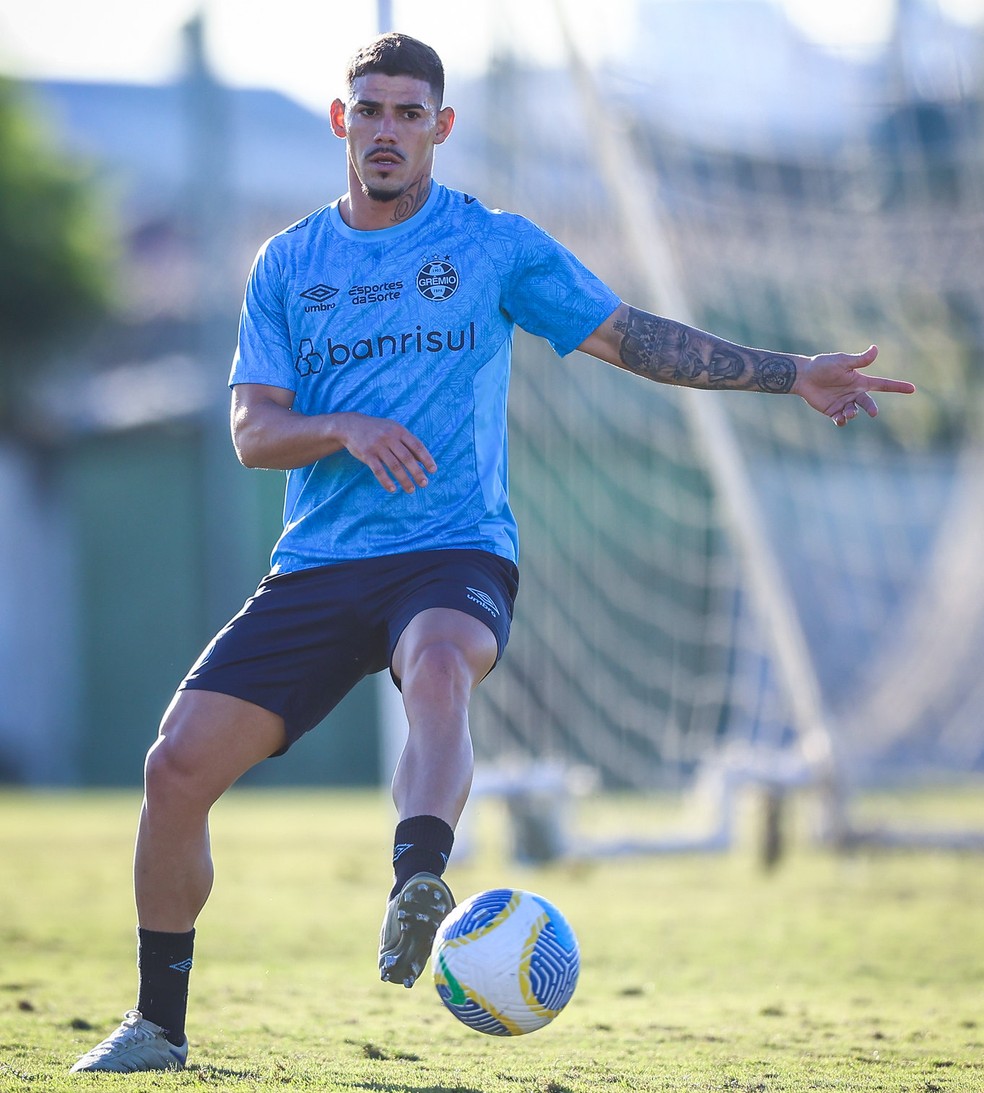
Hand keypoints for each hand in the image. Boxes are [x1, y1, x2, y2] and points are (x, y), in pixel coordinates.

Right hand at [333, 412, 436, 492]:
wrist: (351, 425)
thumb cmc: (378, 430)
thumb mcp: (393, 430)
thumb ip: (407, 443)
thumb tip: (422, 460)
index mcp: (399, 431)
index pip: (417, 445)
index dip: (426, 458)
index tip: (433, 470)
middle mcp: (389, 437)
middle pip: (407, 458)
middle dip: (417, 472)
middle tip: (424, 484)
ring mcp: (377, 446)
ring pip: (394, 466)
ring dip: (404, 480)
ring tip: (411, 490)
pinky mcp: (367, 454)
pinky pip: (378, 470)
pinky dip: (386, 481)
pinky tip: (392, 489)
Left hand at [795, 345, 915, 426]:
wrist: (804, 376)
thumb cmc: (823, 365)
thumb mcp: (842, 361)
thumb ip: (859, 360)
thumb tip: (876, 349)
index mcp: (860, 381)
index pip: (882, 384)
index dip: (897, 387)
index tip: (912, 389)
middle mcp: (854, 393)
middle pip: (868, 402)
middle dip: (871, 407)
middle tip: (873, 413)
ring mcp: (844, 402)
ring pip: (854, 412)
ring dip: (852, 413)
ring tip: (847, 413)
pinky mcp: (832, 411)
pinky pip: (841, 419)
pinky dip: (842, 420)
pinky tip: (839, 419)